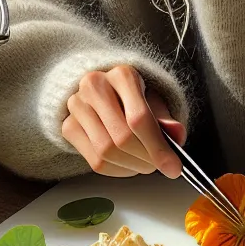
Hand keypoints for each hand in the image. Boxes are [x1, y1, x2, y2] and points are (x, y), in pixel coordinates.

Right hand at [60, 64, 184, 177]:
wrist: (103, 93)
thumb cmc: (134, 98)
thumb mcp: (155, 102)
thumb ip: (165, 119)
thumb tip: (177, 135)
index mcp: (122, 74)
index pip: (139, 118)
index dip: (158, 148)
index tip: (174, 168)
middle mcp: (94, 85)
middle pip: (122, 138)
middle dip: (146, 160)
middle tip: (158, 167)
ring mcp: (76, 105)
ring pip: (106, 153)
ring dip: (132, 167)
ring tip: (144, 165)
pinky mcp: (68, 125)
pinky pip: (94, 162)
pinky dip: (117, 171)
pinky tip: (128, 165)